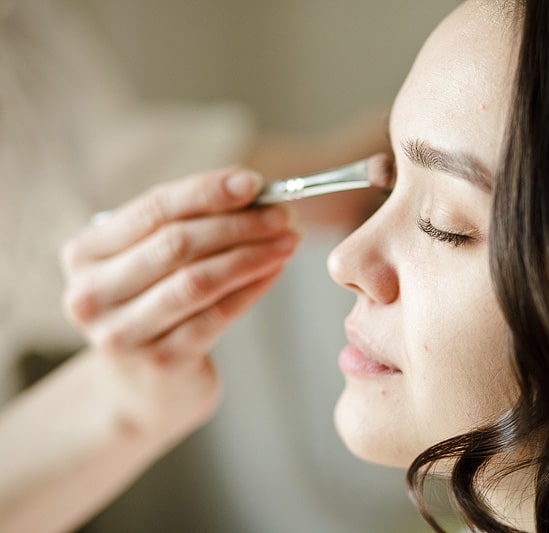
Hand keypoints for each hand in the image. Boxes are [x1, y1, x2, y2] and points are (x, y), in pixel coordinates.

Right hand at [59, 167, 297, 429]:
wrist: (142, 390)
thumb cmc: (154, 308)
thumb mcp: (151, 264)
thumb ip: (188, 226)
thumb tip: (253, 193)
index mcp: (84, 253)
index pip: (153, 209)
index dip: (207, 192)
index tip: (254, 182)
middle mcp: (92, 294)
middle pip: (177, 243)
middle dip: (239, 224)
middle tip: (284, 214)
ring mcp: (123, 333)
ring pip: (199, 279)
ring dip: (252, 254)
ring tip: (288, 240)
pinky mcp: (161, 362)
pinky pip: (218, 314)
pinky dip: (253, 287)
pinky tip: (276, 270)